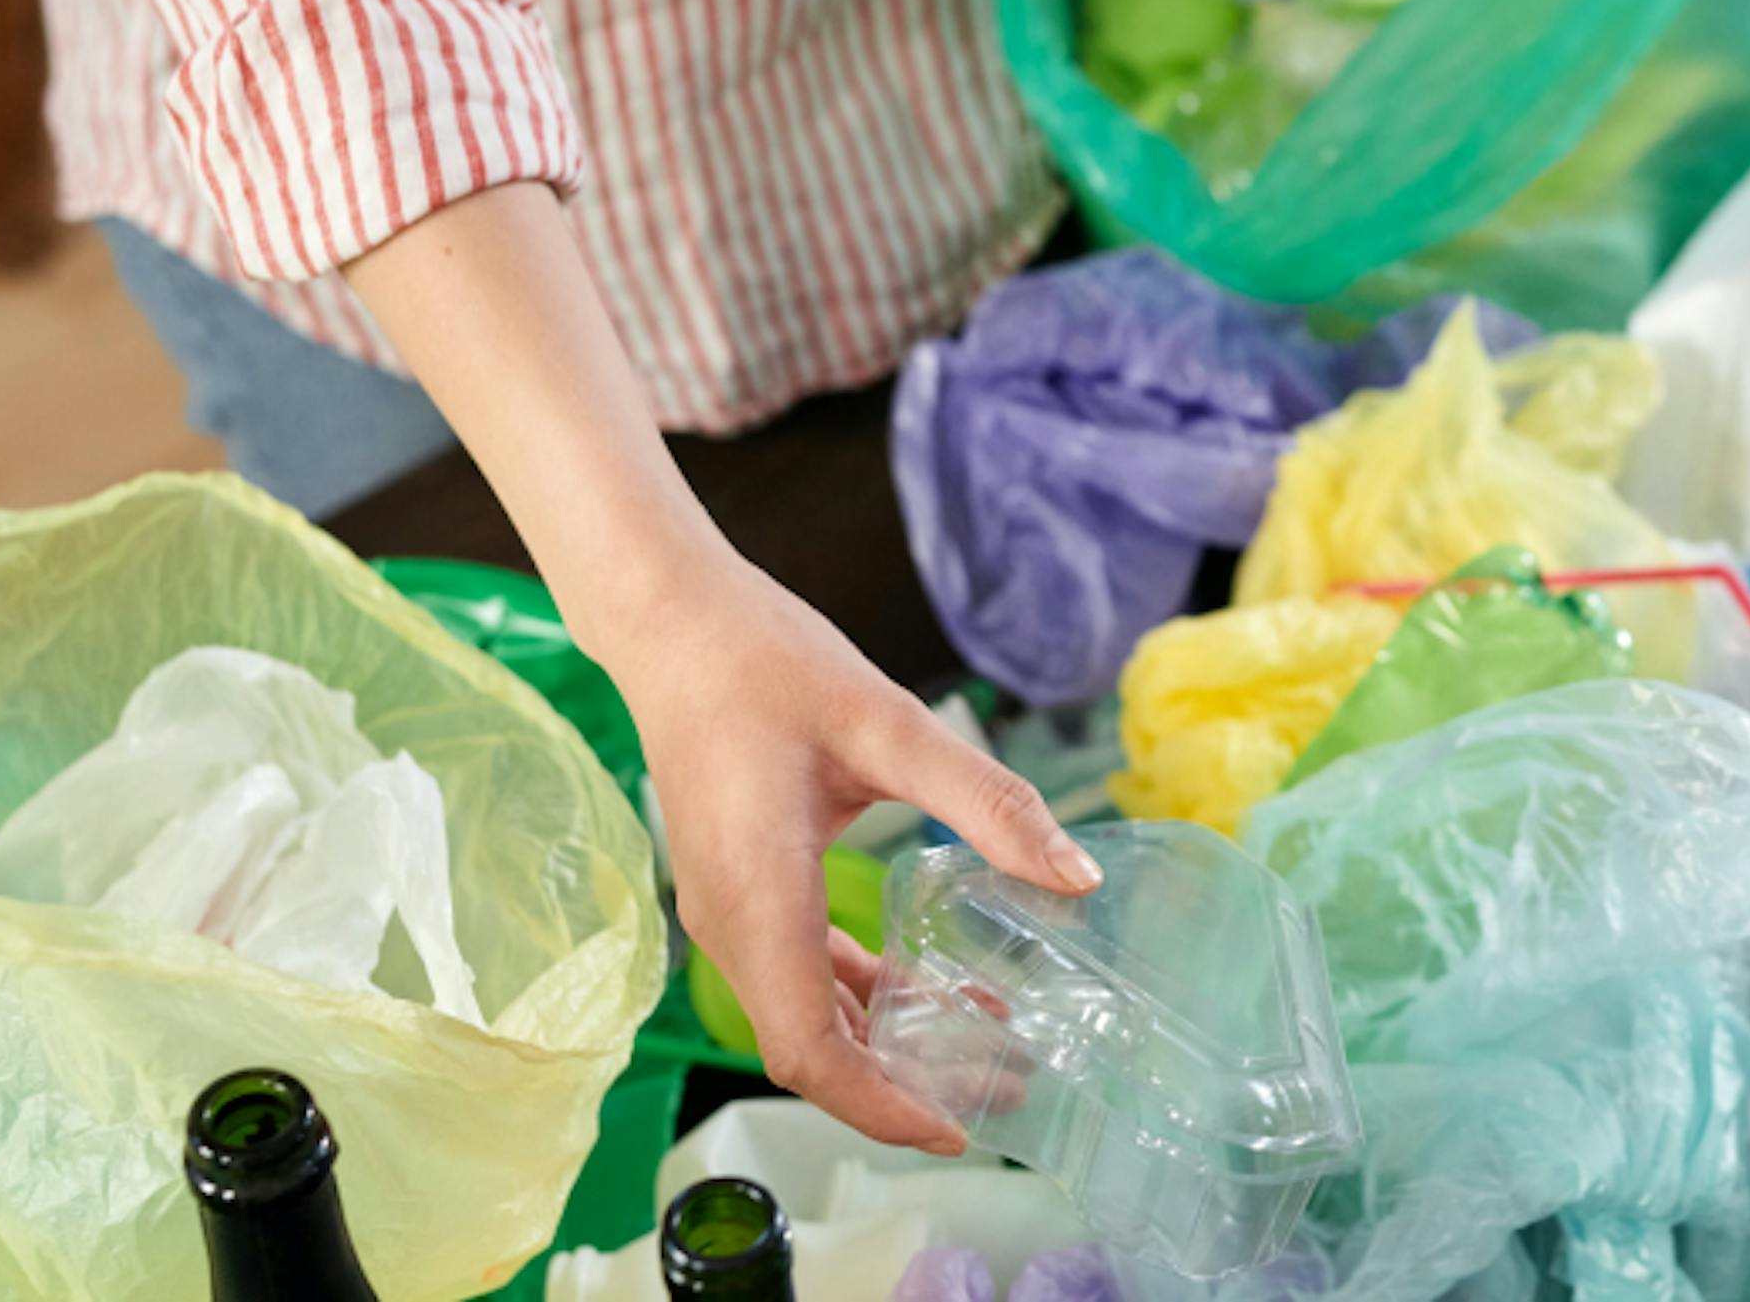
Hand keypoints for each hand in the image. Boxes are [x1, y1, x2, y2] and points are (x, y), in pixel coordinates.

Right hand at [590, 548, 1100, 1151]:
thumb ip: (987, 803)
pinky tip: (924, 984)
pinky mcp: (737, 889)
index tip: (960, 1128)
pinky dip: (859, 994)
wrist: (672, 621)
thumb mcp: (891, 724)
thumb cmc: (767, 664)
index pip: (810, 1049)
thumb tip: (1077, 877)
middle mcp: (731, 922)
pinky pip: (796, 973)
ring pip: (803, 1017)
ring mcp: (727, 910)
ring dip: (886, 1042)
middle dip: (903, 1085)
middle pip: (810, 1050)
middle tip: (1004, 1089)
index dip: (881, 1106)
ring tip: (986, 1045)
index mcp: (759, 899)